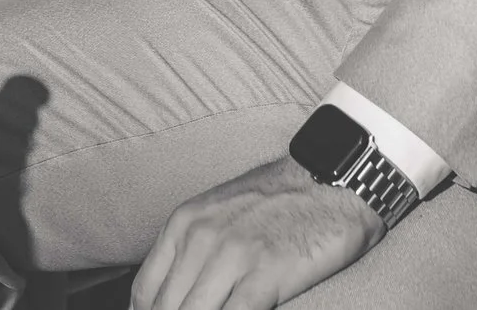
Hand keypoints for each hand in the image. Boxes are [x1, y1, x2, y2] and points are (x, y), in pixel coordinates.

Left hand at [133, 156, 384, 309]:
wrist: (331, 180)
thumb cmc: (278, 201)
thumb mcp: (218, 214)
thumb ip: (191, 249)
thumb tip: (175, 294)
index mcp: (183, 223)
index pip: (144, 292)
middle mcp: (200, 238)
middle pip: (167, 309)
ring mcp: (232, 256)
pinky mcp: (265, 273)